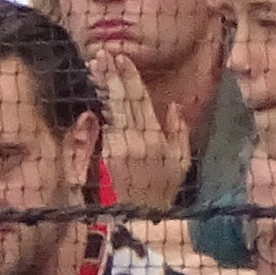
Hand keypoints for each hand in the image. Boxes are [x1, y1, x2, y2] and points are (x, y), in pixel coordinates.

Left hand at [88, 48, 192, 210]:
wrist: (139, 220)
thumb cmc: (162, 191)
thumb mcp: (181, 162)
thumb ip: (179, 131)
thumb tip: (173, 106)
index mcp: (155, 136)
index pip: (139, 99)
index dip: (129, 76)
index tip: (120, 57)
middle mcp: (135, 138)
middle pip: (121, 99)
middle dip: (112, 74)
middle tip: (101, 54)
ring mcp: (117, 147)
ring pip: (109, 108)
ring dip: (103, 85)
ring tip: (95, 65)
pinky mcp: (103, 156)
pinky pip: (101, 125)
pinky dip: (98, 106)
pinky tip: (94, 92)